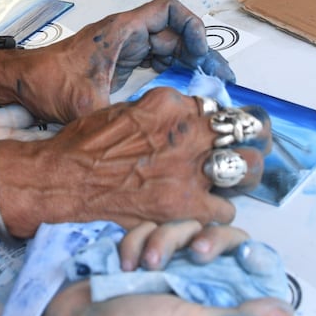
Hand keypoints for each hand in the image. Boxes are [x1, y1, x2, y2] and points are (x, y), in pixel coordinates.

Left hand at [9, 0, 232, 123]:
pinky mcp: (120, 63)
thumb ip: (116, 119)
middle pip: (175, 31)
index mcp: (120, 32)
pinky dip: (174, 70)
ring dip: (190, 61)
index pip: (168, 10)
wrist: (20, 84)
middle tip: (220, 78)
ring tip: (211, 85)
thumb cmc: (46, 83)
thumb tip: (147, 137)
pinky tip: (186, 90)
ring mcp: (123, 48)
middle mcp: (125, 35)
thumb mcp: (84, 105)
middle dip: (200, 50)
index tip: (200, 53)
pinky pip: (156, 59)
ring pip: (168, 45)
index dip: (191, 27)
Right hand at [21, 88, 267, 230]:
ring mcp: (189, 170)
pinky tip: (204, 209)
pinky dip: (217, 211)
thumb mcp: (126, 109)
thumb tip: (184, 119)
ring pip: (249, 168)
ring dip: (245, 172)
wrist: (63, 179)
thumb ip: (162, 113)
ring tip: (236, 177)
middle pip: (247, 130)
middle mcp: (187, 132)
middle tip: (248, 147)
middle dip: (251, 138)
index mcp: (171, 104)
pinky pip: (226, 209)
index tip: (221, 129)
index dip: (221, 120)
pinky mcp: (185, 206)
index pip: (217, 107)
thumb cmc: (85, 145)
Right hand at [46, 222, 291, 315]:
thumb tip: (286, 313)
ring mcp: (166, 263)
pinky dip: (135, 242)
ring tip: (145, 267)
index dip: (246, 250)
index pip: (247, 260)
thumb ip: (235, 315)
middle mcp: (195, 278)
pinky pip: (147, 227)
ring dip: (162, 240)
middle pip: (218, 234)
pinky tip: (124, 266)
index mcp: (214, 295)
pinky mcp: (138, 252)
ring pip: (181, 226)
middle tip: (198, 254)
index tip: (242, 254)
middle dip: (205, 237)